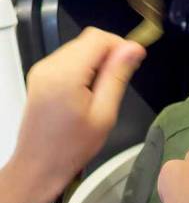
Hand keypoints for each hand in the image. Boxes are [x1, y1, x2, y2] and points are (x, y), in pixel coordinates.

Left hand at [13, 28, 145, 201]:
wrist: (40, 164)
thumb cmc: (71, 147)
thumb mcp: (105, 113)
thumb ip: (118, 76)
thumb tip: (133, 49)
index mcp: (65, 75)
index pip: (98, 38)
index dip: (121, 45)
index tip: (135, 61)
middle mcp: (49, 67)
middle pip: (87, 40)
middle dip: (110, 54)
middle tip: (122, 80)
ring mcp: (42, 71)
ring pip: (79, 49)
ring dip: (97, 62)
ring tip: (105, 91)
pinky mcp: (41, 77)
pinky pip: (69, 60)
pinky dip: (85, 69)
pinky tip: (90, 91)